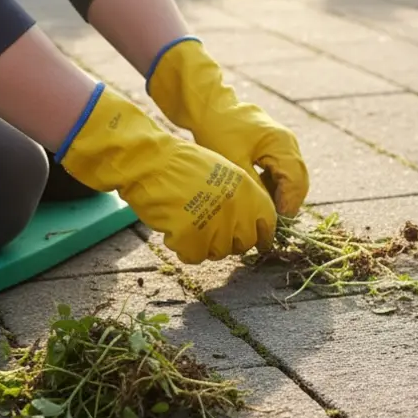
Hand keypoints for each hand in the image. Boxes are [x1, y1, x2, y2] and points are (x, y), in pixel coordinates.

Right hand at [56, 84, 278, 263]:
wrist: (150, 161)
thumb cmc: (180, 165)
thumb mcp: (223, 172)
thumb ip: (241, 198)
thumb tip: (250, 226)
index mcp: (247, 189)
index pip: (268, 223)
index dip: (260, 235)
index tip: (254, 242)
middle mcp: (237, 207)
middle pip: (244, 243)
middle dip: (229, 242)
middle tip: (210, 232)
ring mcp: (216, 222)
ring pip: (219, 252)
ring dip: (204, 245)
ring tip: (187, 224)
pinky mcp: (192, 235)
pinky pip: (194, 256)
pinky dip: (183, 248)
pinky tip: (173, 231)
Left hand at [146, 37, 308, 216]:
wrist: (210, 107)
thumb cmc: (218, 132)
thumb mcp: (234, 164)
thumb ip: (255, 188)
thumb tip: (267, 213)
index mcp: (282, 143)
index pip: (295, 181)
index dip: (288, 205)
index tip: (276, 224)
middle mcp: (289, 143)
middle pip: (299, 181)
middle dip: (288, 203)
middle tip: (274, 224)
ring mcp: (285, 144)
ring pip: (293, 177)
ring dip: (283, 195)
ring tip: (267, 214)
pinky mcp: (277, 147)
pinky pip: (284, 171)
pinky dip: (277, 186)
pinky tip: (262, 197)